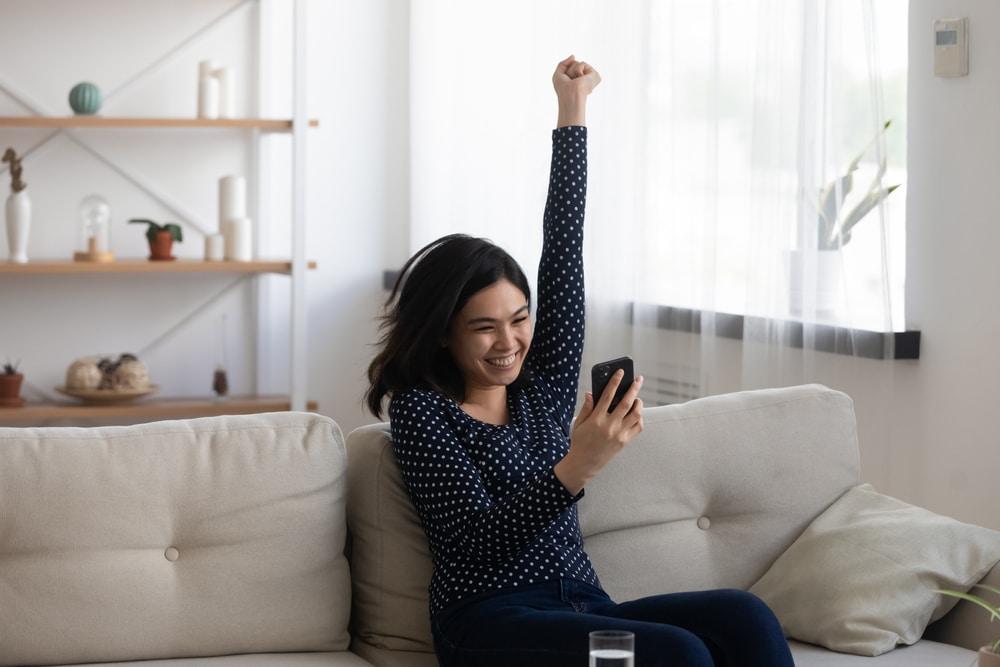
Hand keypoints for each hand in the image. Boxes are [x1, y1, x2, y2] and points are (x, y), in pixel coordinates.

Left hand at [552, 55, 600, 126]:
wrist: (571, 95)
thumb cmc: (563, 90)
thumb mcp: (558, 75)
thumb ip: (563, 64)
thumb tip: (573, 56)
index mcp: (579, 82)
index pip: (571, 69)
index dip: (566, 73)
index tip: (567, 83)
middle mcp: (586, 80)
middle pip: (574, 64)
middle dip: (569, 71)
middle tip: (571, 81)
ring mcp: (591, 78)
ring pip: (578, 63)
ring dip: (572, 71)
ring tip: (576, 80)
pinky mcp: (595, 75)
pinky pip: (582, 64)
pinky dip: (578, 69)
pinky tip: (581, 79)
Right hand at [554, 369, 643, 494]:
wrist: (585, 463)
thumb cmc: (580, 441)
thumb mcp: (579, 423)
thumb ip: (586, 407)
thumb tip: (591, 393)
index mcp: (596, 419)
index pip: (608, 395)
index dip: (615, 382)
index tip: (621, 372)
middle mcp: (610, 426)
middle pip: (626, 403)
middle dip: (634, 388)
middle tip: (638, 379)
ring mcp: (619, 434)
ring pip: (635, 414)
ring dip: (639, 403)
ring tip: (637, 397)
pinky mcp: (625, 441)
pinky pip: (638, 427)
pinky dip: (639, 417)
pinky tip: (636, 413)